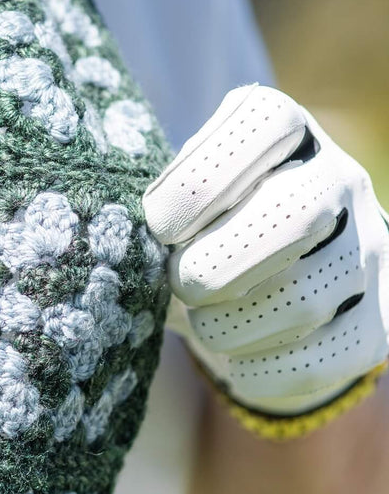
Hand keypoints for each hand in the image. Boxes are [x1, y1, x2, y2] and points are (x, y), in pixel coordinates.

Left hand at [143, 84, 388, 414]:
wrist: (264, 285)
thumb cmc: (199, 230)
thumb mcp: (178, 198)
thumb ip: (158, 206)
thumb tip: (130, 246)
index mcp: (287, 129)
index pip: (264, 123)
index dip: (201, 180)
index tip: (159, 225)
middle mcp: (340, 176)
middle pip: (296, 213)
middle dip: (217, 263)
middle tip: (182, 283)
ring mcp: (371, 247)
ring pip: (305, 296)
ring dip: (232, 324)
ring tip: (206, 324)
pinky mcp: (380, 317)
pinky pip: (327, 357)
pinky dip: (266, 370)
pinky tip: (236, 361)